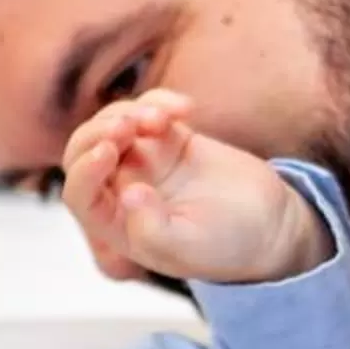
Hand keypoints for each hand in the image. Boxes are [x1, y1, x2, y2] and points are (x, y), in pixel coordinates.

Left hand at [62, 89, 330, 287]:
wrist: (269, 226)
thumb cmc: (227, 245)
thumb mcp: (190, 247)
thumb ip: (153, 230)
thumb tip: (126, 195)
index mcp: (116, 226)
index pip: (80, 194)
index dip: (85, 170)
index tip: (108, 151)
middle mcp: (121, 192)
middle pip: (84, 152)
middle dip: (100, 132)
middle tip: (131, 125)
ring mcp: (143, 163)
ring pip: (112, 124)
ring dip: (129, 112)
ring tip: (165, 118)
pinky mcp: (168, 139)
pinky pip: (147, 109)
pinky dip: (159, 101)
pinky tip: (187, 109)